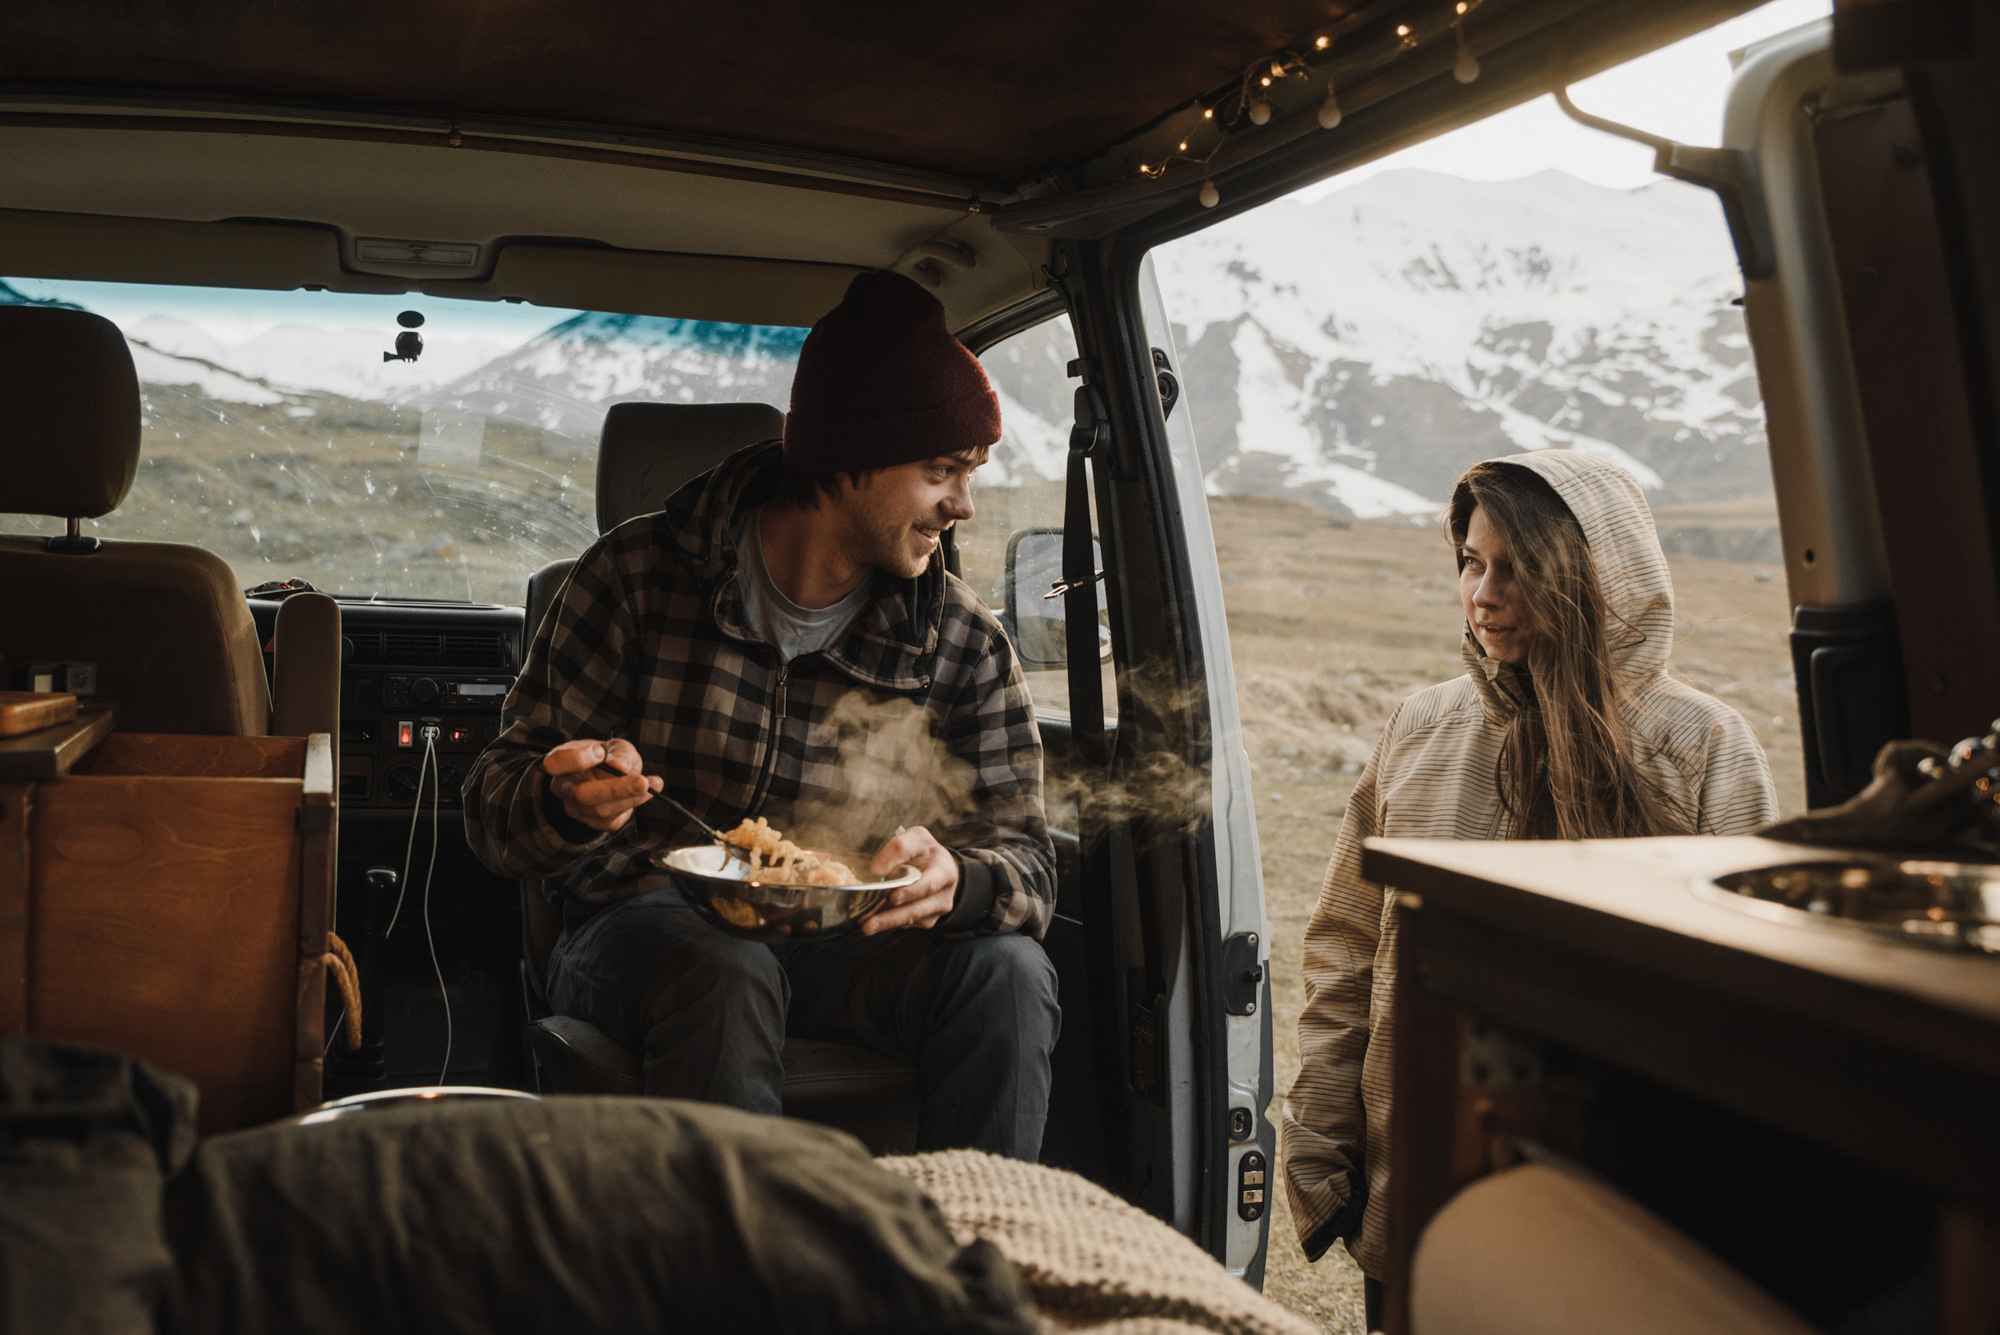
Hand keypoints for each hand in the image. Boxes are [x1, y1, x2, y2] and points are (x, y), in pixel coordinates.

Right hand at [543, 738, 661, 832]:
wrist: (607, 778)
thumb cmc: (606, 758)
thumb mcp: (614, 746)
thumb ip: (618, 752)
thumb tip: (620, 767)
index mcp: (560, 762)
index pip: (555, 763)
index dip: (578, 759)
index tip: (600, 752)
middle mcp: (563, 788)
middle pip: (581, 795)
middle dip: (614, 789)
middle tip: (642, 782)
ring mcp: (576, 809)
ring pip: (601, 811)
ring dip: (631, 798)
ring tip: (654, 783)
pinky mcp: (593, 823)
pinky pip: (613, 819)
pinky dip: (634, 804)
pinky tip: (646, 793)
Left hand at [860, 825, 958, 933]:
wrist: (942, 867)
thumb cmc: (926, 852)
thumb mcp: (916, 839)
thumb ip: (899, 848)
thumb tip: (876, 870)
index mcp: (944, 872)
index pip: (929, 884)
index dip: (911, 892)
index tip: (893, 897)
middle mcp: (942, 896)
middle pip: (917, 909)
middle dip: (893, 916)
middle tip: (871, 923)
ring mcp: (935, 911)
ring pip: (910, 919)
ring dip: (887, 923)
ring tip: (866, 926)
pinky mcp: (926, 920)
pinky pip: (906, 923)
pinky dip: (889, 922)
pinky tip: (873, 919)